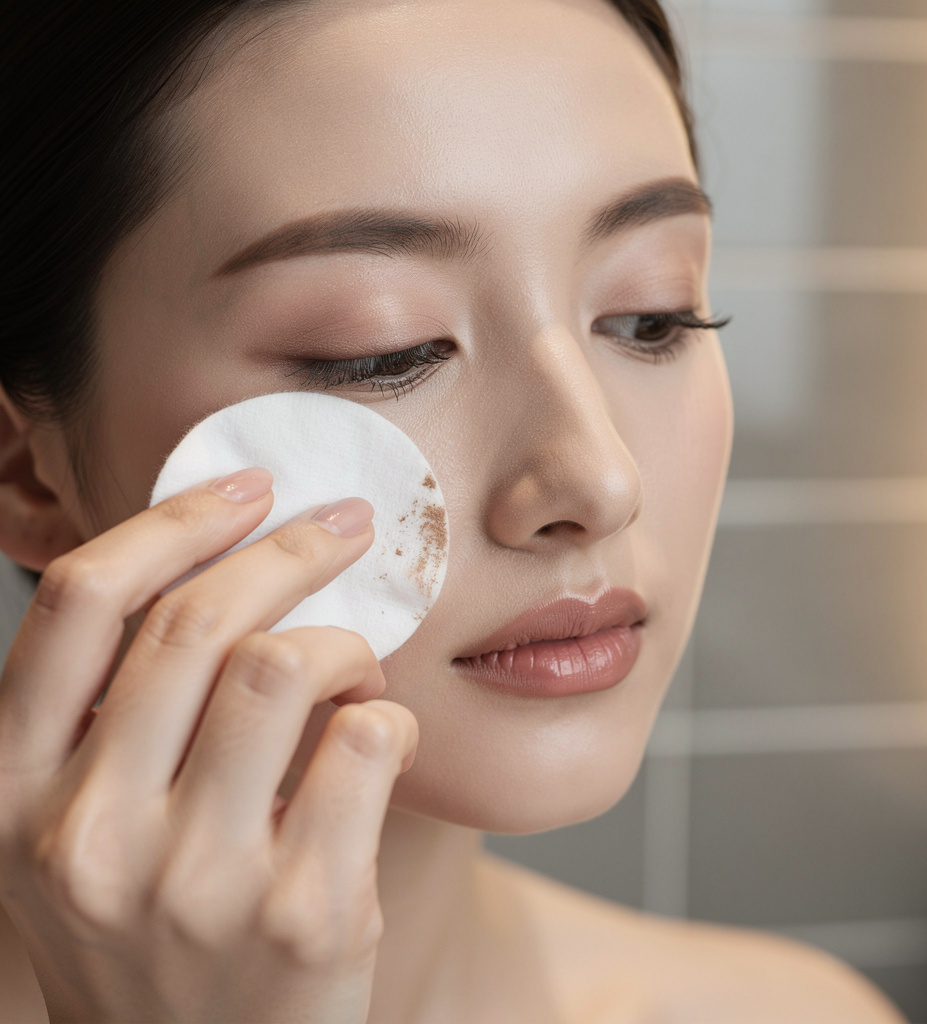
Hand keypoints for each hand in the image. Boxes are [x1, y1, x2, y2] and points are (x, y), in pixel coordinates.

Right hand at [0, 469, 416, 1022]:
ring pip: (283, 667)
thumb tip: (224, 560)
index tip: (245, 486)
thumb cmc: (158, 927)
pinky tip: (379, 739)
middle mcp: (86, 837)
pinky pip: (366, 741)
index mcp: (14, 795)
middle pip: (196, 621)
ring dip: (345, 638)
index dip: (172, 522)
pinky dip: (388, 716)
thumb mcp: (91, 825)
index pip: (77, 604)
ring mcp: (193, 882)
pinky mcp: (301, 914)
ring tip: (359, 661)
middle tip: (344, 525)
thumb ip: (122, 711)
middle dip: (290, 548)